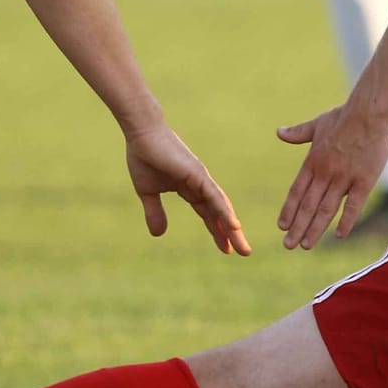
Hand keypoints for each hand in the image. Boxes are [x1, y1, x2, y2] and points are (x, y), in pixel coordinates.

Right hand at [126, 127, 251, 255]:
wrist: (142, 135)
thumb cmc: (145, 158)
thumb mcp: (147, 193)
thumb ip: (155, 212)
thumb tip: (159, 234)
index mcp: (190, 189)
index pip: (208, 214)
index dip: (217, 231)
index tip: (226, 249)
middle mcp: (201, 185)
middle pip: (220, 214)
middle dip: (231, 234)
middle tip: (245, 252)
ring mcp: (201, 179)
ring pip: (221, 208)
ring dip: (232, 228)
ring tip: (243, 247)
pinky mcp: (198, 174)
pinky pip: (214, 197)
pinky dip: (224, 212)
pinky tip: (234, 226)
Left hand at [276, 104, 387, 248]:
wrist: (369, 112)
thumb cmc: (344, 116)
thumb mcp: (317, 124)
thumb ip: (298, 133)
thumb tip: (279, 132)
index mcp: (313, 161)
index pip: (296, 191)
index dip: (289, 210)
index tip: (282, 227)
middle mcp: (325, 173)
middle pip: (308, 205)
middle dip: (297, 227)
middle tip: (288, 245)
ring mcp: (344, 177)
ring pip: (326, 209)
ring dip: (315, 229)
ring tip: (306, 245)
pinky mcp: (364, 180)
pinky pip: (353, 205)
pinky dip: (346, 221)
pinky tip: (339, 235)